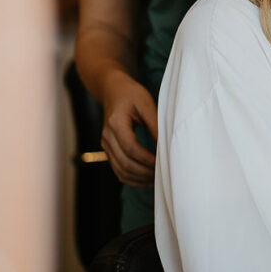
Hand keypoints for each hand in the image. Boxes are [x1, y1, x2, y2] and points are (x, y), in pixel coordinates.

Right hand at [99, 72, 158, 186]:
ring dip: (139, 178)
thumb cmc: (131, 94)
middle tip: (162, 173)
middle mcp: (107, 136)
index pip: (130, 147)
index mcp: (115, 123)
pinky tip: (147, 180)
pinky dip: (132, 178)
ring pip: (120, 170)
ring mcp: (106, 145)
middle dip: (144, 172)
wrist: (113, 91)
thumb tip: (165, 144)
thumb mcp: (146, 102)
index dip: (146, 158)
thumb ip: (155, 123)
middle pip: (124, 162)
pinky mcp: (109, 150)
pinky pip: (118, 170)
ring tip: (157, 178)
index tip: (162, 162)